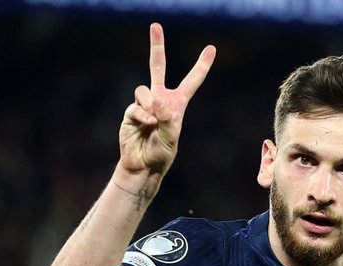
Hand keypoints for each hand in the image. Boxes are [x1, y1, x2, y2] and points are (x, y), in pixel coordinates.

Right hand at [119, 23, 215, 178]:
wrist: (142, 164)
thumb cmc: (162, 153)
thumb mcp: (171, 137)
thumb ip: (167, 118)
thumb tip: (158, 100)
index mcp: (178, 103)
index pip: (192, 80)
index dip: (201, 65)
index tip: (211, 48)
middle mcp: (161, 99)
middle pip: (158, 66)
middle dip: (156, 46)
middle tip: (155, 25)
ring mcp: (145, 104)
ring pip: (144, 90)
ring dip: (149, 106)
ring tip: (153, 123)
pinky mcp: (131, 111)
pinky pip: (135, 106)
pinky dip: (141, 116)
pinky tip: (147, 126)